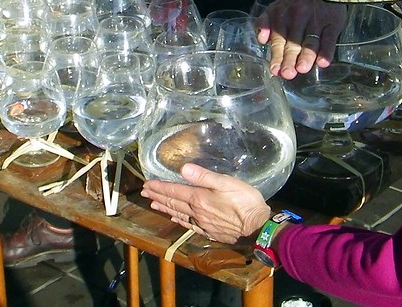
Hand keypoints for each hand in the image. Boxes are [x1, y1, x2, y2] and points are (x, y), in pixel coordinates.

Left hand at [141, 163, 270, 243]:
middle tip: (145, 192)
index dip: (160, 187)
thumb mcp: (227, 183)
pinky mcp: (209, 231)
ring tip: (153, 203)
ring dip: (165, 208)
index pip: (174, 191)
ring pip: (178, 214)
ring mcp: (202, 223)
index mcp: (199, 198)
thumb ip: (204, 176)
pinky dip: (178, 220)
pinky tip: (175, 218)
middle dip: (158, 196)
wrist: (257, 227)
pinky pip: (188, 224)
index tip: (147, 184)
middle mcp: (196, 212)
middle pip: (173, 203)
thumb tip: (183, 169)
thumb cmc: (245, 201)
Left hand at [256, 0, 346, 78]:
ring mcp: (317, 20)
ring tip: (302, 68)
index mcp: (283, 17)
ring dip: (307, 55)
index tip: (275, 70)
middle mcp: (299, 18)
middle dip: (290, 59)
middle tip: (288, 74)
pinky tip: (323, 62)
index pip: (279, 40)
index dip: (277, 56)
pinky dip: (327, 51)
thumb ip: (265, 23)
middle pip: (294, 43)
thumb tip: (261, 39)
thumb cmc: (296, 2)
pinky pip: (330, 38)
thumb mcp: (276, 8)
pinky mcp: (333, 21)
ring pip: (311, 41)